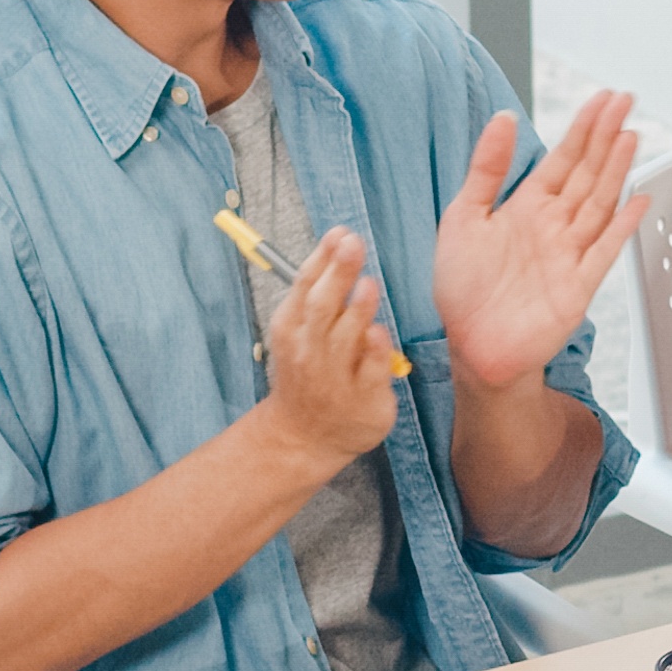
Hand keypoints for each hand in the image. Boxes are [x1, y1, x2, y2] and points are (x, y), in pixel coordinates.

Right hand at [251, 229, 400, 468]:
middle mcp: (310, 351)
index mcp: (292, 329)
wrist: (303, 437)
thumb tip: (340, 247)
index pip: (305, 287)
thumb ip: (319, 296)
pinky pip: (371, 371)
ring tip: (368, 284)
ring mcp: (334, 378)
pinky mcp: (362, 400)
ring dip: (357, 309)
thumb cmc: (308, 374)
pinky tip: (378, 333)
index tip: (339, 233)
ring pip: (346, 338)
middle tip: (353, 243)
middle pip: (323, 307)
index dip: (322, 258)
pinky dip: (374, 351)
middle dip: (337, 272)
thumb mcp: (301, 334)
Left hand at [433, 91, 649, 389]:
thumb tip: (502, 119)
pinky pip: (606, 249)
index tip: (603, 101)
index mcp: (525, 208)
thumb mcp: (462, 217)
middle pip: (588, 173)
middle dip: (606, 136)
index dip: (583, 128)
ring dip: (617, 170)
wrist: (474, 348)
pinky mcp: (579, 284)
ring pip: (600, 202)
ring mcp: (569, 253)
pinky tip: (639, 200)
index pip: (562, 158)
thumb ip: (486, 169)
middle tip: (625, 102)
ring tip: (631, 137)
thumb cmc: (462, 290)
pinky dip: (624, 225)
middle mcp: (552, 226)